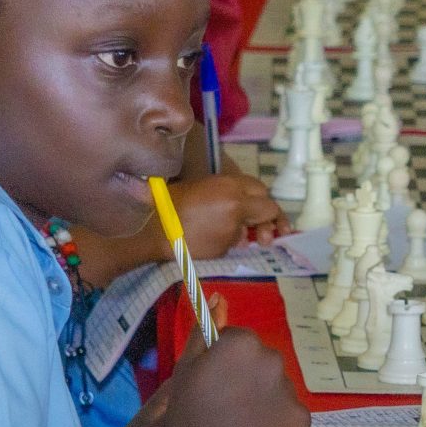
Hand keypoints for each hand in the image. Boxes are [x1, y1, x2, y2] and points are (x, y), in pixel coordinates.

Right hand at [144, 328, 308, 426]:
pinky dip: (278, 425)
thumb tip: (218, 297)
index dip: (224, 363)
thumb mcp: (186, 367)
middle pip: (262, 363)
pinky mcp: (302, 418)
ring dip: (264, 401)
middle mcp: (273, 358)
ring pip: (277, 389)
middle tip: (227, 405)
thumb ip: (204, 330)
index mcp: (244, 342)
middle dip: (248, 379)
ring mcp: (290, 389)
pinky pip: (290, 416)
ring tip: (240, 425)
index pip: (239, 342)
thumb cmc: (189, 411)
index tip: (214, 382)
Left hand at [172, 173, 289, 258]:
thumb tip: (246, 232)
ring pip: (246, 185)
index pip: (270, 208)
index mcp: (238, 204)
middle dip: (265, 210)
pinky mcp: (205, 180)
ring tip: (244, 225)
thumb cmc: (186, 242)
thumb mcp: (221, 246)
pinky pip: (230, 186)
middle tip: (261, 231)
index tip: (272, 239)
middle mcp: (231, 185)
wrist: (149, 226)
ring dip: (251, 203)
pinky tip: (228, 216)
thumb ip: (241, 235)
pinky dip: (236, 199)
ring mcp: (217, 180)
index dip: (276, 224)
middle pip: (262, 191)